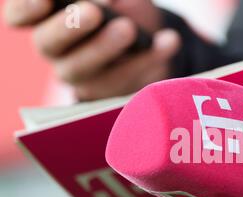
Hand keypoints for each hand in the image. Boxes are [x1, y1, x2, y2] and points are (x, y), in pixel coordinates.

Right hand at [3, 0, 180, 99]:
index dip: (26, 8)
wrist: (146, 36)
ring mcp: (83, 74)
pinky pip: (127, 80)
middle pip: (49, 44)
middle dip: (70, 28)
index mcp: (47, 19)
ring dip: (107, 48)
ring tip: (130, 29)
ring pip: (85, 69)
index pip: (20, 16)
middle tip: (93, 12)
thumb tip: (110, 1)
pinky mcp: (111, 91)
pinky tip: (169, 40)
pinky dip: (152, 58)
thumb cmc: (119, 6)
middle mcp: (57, 49)